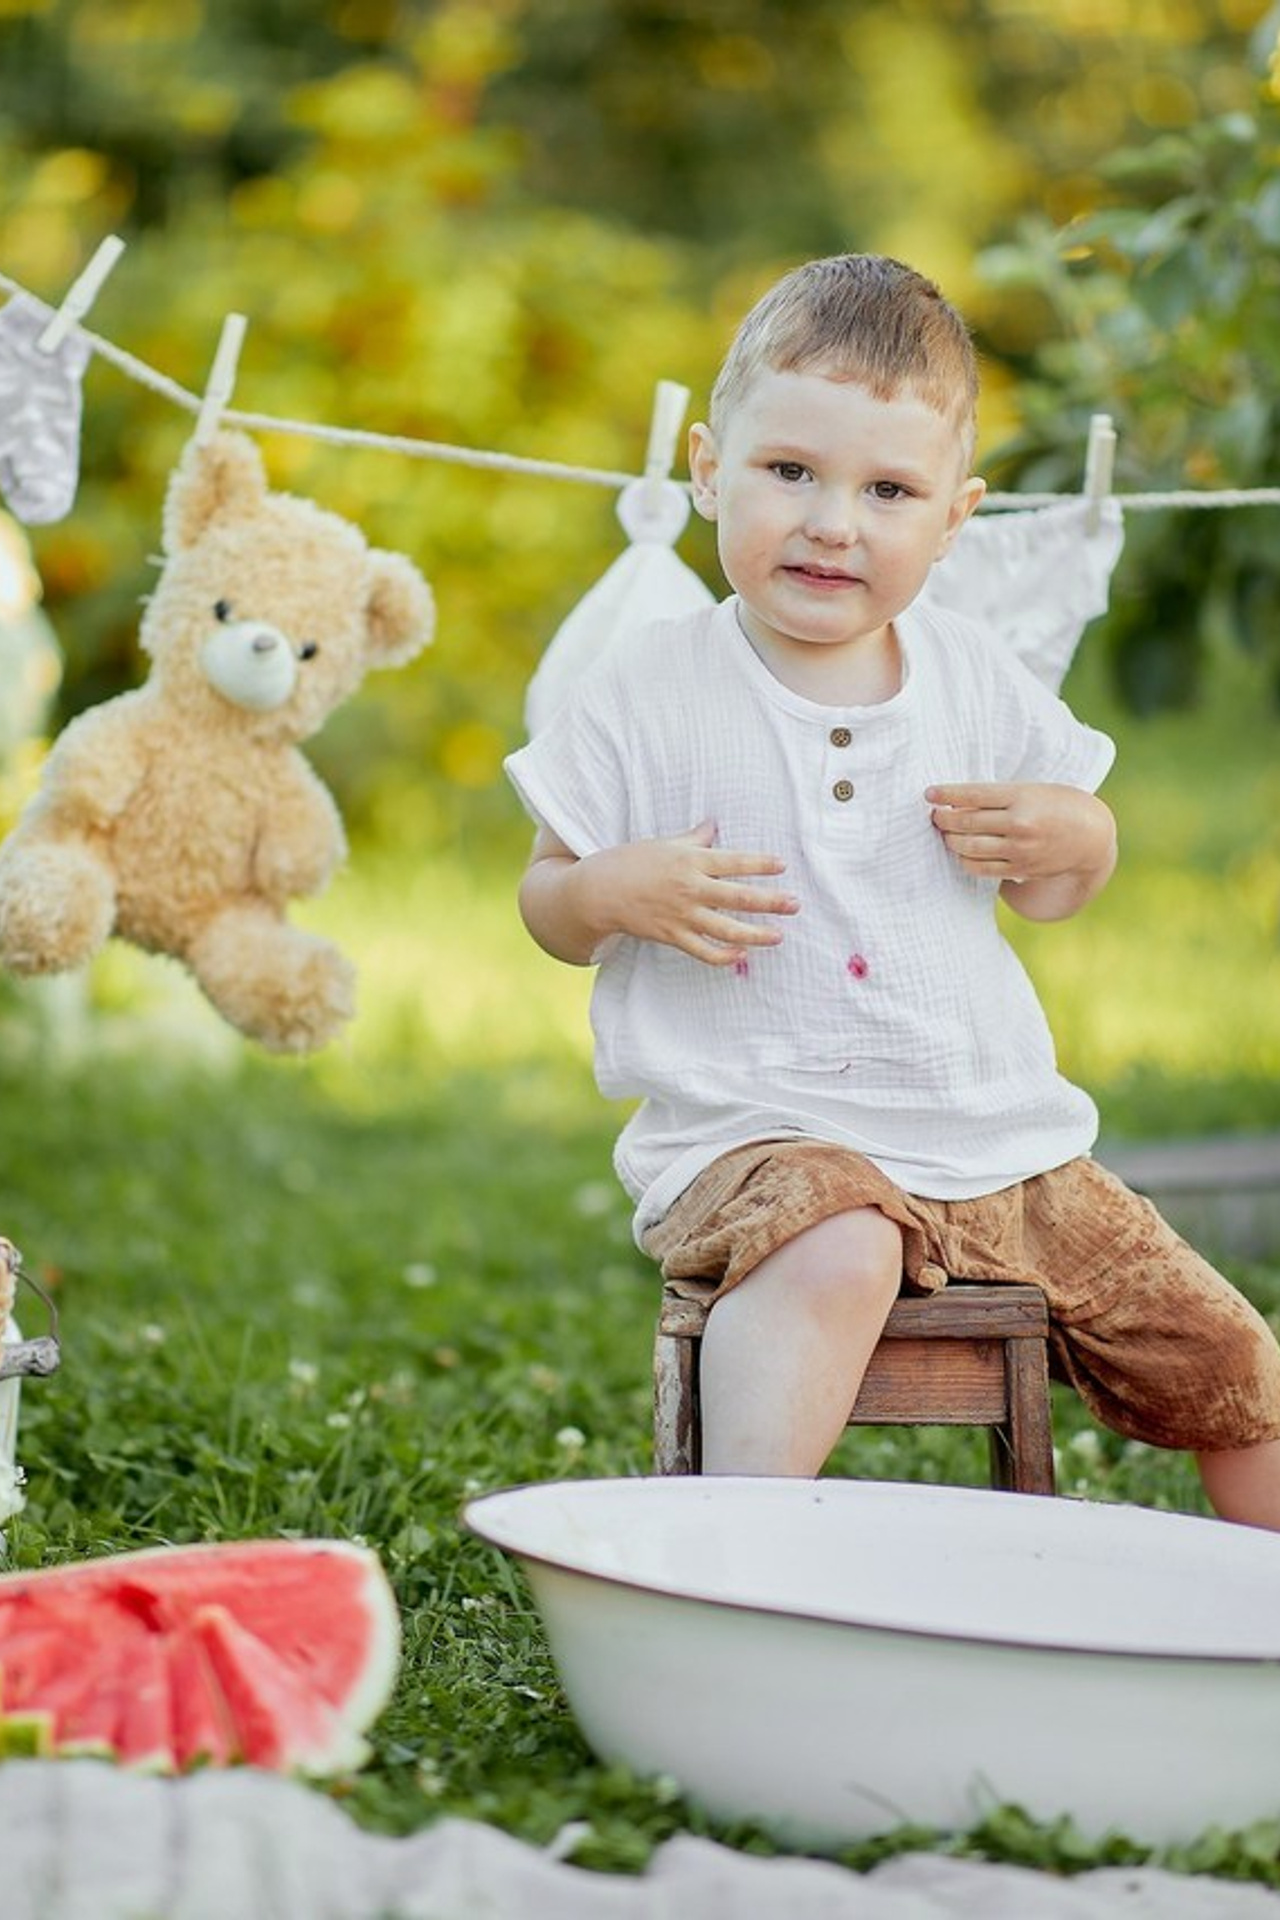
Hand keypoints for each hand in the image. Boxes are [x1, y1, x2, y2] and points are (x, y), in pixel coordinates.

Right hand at [592, 820, 798, 965]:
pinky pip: (703, 951)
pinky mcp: (672, 936)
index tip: (783, 866)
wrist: (598, 891)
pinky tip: (740, 956)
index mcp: (690, 862)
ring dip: (756, 934)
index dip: (761, 864)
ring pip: (726, 929)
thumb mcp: (664, 844)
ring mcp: (682, 915)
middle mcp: (690, 889)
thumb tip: (714, 825)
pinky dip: (723, 957)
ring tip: (778, 937)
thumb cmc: (631, 862)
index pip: (734, 862)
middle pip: (739, 897)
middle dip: (770, 902)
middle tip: (794, 904)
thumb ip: (694, 839)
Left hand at [926, 783, 1107, 880]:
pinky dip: (964, 859)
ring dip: (950, 840)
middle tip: (935, 815)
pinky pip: (980, 868)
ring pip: (968, 847)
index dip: (946, 794)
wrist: (1090, 837)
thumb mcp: (1031, 790)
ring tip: (946, 833)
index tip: (929, 794)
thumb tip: (954, 803)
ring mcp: (1020, 849)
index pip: (974, 794)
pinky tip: (962, 850)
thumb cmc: (1055, 805)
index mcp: (1022, 796)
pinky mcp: (1019, 870)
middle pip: (966, 822)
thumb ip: (997, 796)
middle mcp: (1020, 823)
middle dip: (943, 819)